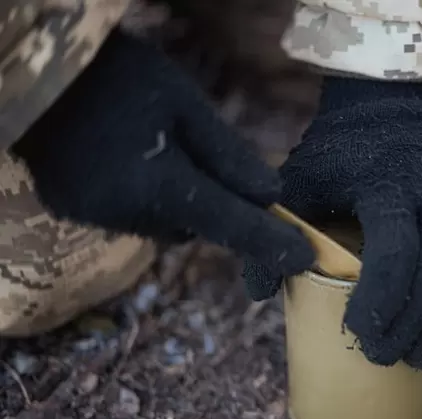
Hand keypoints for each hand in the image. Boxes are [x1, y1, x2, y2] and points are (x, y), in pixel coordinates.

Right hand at [11, 28, 313, 276]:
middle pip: (197, 226)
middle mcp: (126, 213)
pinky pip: (131, 215)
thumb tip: (271, 197)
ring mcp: (95, 216)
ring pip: (165, 223)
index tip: (305, 258)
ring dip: (178, 200)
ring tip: (158, 147)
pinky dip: (145, 196)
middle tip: (202, 155)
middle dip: (214, 203)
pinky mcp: (75, 210)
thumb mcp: (184, 103)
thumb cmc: (117, 77)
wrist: (35, 78)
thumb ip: (229, 155)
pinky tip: (130, 156)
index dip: (271, 243)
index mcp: (158, 184)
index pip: (231, 224)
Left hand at [242, 77, 421, 383]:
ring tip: (418, 366)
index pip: (396, 252)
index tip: (358, 333)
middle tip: (379, 357)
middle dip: (410, 327)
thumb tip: (259, 293)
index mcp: (392, 184)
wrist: (400, 109)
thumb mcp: (302, 175)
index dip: (380, 301)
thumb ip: (280, 227)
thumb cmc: (343, 152)